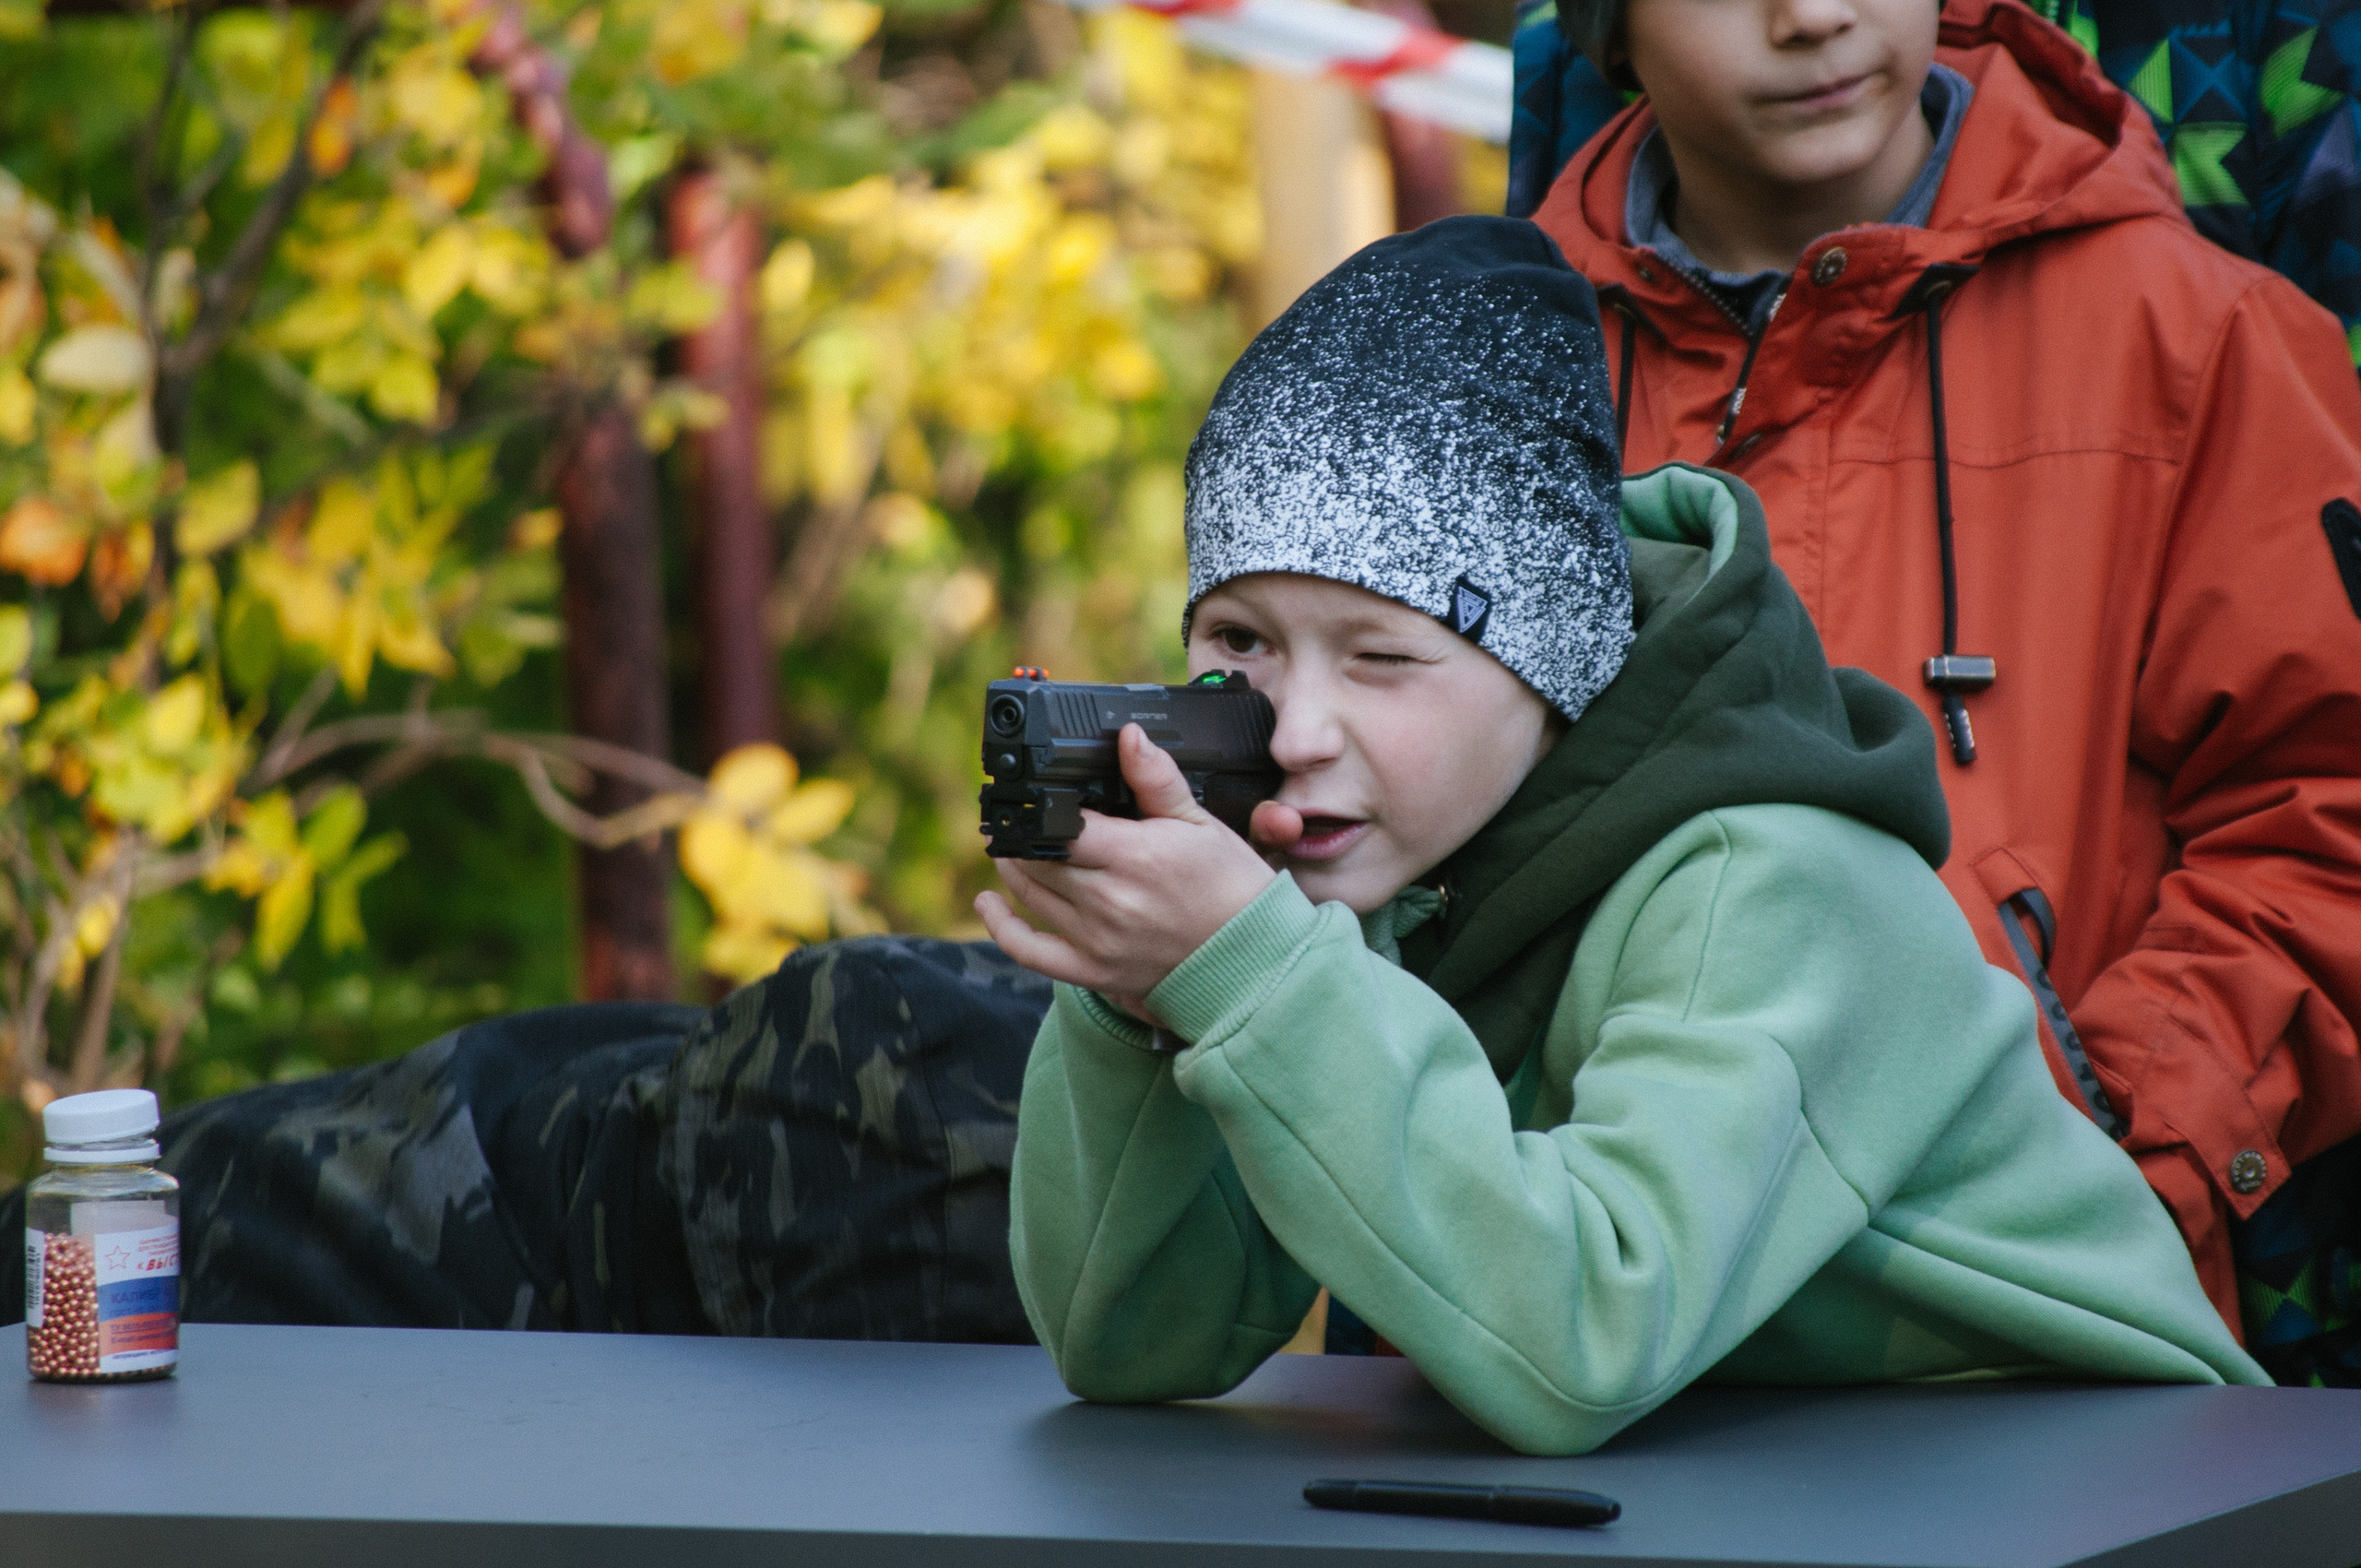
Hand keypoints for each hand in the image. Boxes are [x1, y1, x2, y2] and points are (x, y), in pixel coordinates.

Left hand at [977, 724, 1277, 1005]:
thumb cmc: (1228, 884)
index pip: (1059, 823)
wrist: (1251, 954)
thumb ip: (1155, 778)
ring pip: (1030, 895)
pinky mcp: (1094, 971)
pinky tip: (989, 904)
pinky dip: (1002, 928)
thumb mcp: (1198, 821)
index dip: (1040, 806)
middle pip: (1037, 858)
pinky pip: (1031, 952)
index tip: (1032, 793)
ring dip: (1012, 867)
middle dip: (1021, 834)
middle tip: (1015, 817)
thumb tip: (1127, 736)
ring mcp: (1097, 939)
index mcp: (1133, 856)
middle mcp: (1109, 899)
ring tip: (1008, 846)